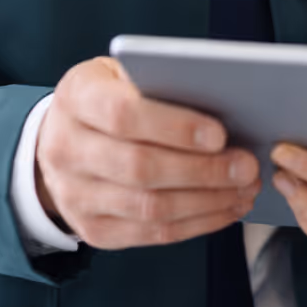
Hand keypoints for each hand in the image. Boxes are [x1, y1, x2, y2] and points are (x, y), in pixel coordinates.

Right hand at [35, 57, 260, 248]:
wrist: (59, 139)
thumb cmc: (109, 96)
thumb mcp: (123, 73)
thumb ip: (161, 81)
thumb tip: (226, 101)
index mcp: (75, 97)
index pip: (122, 115)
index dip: (174, 127)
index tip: (220, 134)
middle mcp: (65, 149)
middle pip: (140, 168)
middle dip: (202, 170)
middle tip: (247, 166)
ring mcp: (75, 196)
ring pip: (150, 207)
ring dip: (207, 201)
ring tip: (244, 188)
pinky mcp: (92, 230)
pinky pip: (152, 234)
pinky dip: (197, 223)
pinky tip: (226, 207)